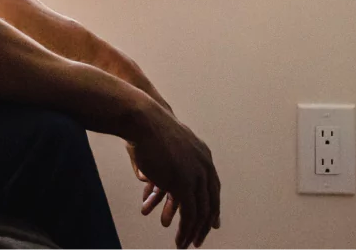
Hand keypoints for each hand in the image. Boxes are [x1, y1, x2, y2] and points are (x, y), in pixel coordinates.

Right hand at [128, 107, 220, 248]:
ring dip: (194, 232)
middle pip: (211, 202)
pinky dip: (185, 230)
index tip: (212, 223)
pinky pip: (189, 214)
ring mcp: (195, 175)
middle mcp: (204, 166)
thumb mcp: (162, 143)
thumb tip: (148, 178)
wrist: (143, 118)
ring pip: (201, 212)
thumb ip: (161, 160)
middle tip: (199, 239)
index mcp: (202, 155)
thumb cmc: (145, 126)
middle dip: (205, 224)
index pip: (213, 187)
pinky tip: (179, 240)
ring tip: (187, 244)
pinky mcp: (183, 184)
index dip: (212, 206)